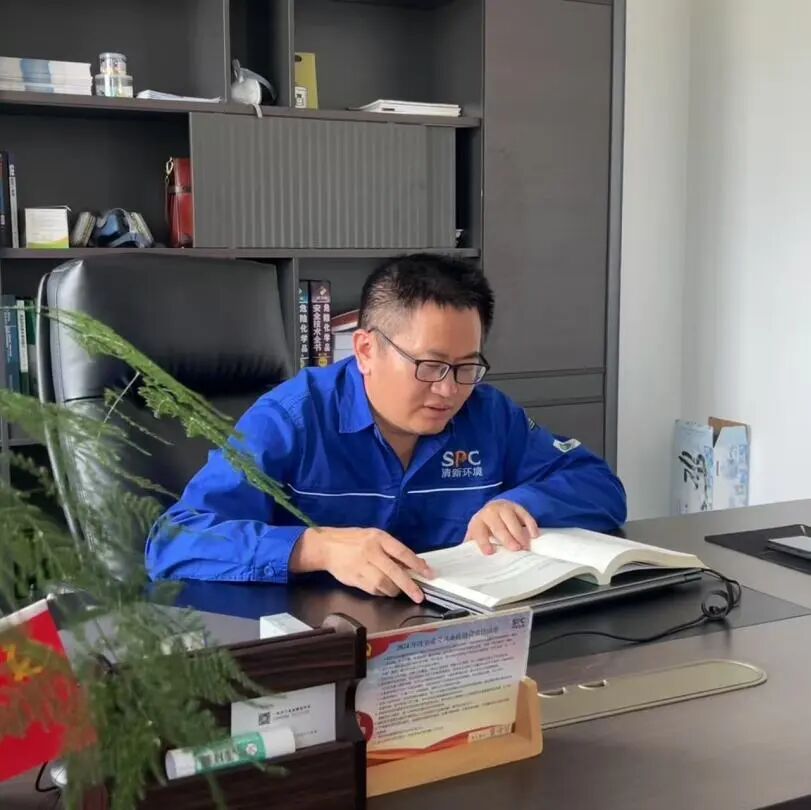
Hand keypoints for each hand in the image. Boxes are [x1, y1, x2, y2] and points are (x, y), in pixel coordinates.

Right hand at [290, 527, 433, 602]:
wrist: (326, 547)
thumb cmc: (353, 540)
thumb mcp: (374, 537)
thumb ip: (391, 550)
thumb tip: (411, 564)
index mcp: (378, 538)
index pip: (402, 552)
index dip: (417, 564)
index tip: (429, 574)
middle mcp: (371, 552)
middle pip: (394, 572)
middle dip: (409, 586)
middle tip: (420, 596)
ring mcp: (362, 566)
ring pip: (384, 584)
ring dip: (395, 590)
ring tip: (398, 590)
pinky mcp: (355, 579)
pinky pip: (373, 590)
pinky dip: (382, 592)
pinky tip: (384, 589)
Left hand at [465, 500, 539, 554]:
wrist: (493, 508)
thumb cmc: (484, 528)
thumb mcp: (476, 535)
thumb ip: (472, 547)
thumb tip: (469, 563)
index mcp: (478, 522)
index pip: (479, 532)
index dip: (483, 542)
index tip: (490, 553)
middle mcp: (490, 513)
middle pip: (498, 526)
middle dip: (507, 538)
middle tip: (516, 549)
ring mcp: (504, 509)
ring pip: (512, 520)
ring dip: (519, 533)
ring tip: (526, 546)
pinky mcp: (516, 507)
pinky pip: (525, 515)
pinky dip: (530, 525)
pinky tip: (534, 536)